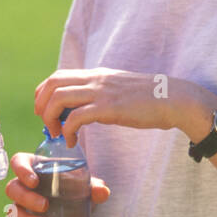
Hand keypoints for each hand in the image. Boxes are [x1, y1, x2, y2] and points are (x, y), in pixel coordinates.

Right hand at [5, 151, 108, 216]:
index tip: (34, 181)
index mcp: (35, 169)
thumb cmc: (77, 191)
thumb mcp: (86, 187)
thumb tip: (103, 191)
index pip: (19, 162)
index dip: (21, 169)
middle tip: (46, 206)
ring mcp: (21, 208)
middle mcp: (24, 188)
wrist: (79, 212)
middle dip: (27, 198)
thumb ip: (94, 187)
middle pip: (13, 189)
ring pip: (13, 212)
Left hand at [34, 68, 180, 147]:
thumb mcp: (118, 90)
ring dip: (51, 118)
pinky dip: (68, 131)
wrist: (173, 98)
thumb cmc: (149, 99)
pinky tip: (73, 142)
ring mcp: (101, 92)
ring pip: (59, 98)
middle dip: (42, 106)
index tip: (46, 112)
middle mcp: (95, 79)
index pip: (57, 76)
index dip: (44, 94)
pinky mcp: (109, 108)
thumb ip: (101, 94)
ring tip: (57, 134)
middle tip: (47, 125)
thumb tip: (85, 108)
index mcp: (96, 74)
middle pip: (52, 85)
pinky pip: (76, 117)